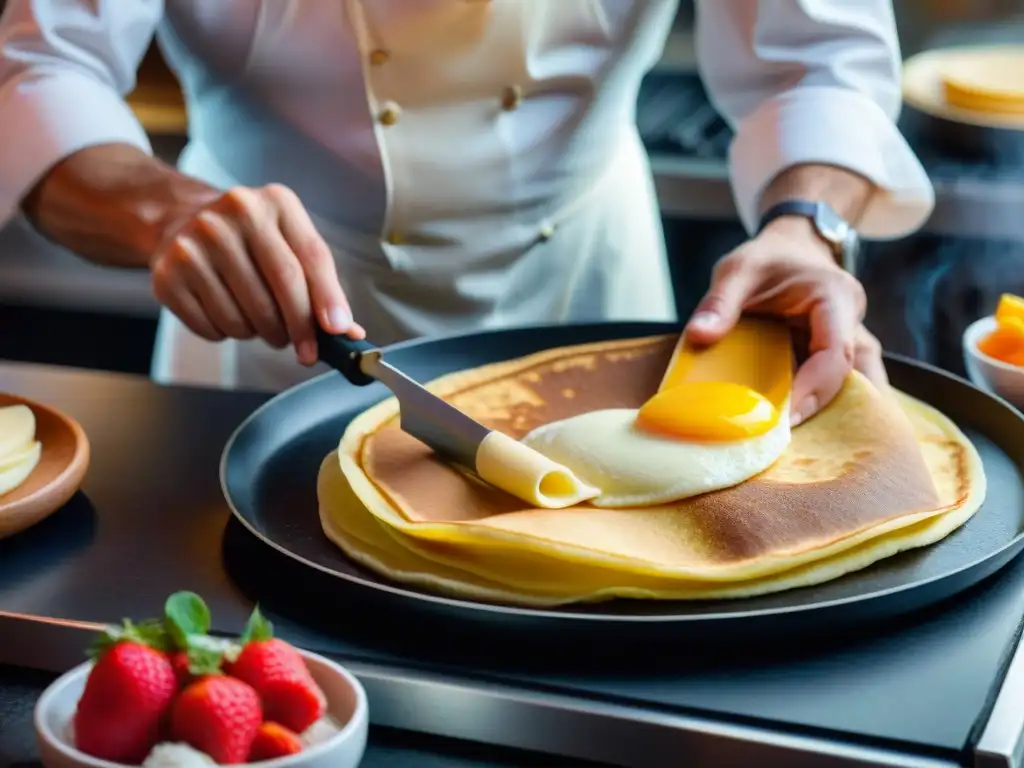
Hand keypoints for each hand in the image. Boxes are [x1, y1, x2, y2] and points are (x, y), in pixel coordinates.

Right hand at [150, 183, 364, 365]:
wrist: (179, 218)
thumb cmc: (249, 238)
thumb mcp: (289, 242)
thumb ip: (321, 284)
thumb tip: (349, 334)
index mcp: (275, 202)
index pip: (311, 256)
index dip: (328, 298)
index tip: (338, 331)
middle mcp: (234, 214)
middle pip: (282, 287)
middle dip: (299, 329)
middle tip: (305, 349)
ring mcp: (196, 242)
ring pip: (246, 317)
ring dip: (260, 333)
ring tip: (257, 317)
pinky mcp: (168, 274)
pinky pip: (213, 328)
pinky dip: (227, 333)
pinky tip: (225, 310)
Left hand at [684, 217, 873, 425]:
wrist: (792, 248)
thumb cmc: (768, 257)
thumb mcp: (738, 269)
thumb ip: (720, 301)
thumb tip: (699, 335)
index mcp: (834, 297)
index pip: (836, 352)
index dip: (814, 388)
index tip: (785, 416)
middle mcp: (852, 322)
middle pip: (853, 377)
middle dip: (826, 410)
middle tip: (787, 439)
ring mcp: (850, 340)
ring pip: (856, 385)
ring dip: (830, 413)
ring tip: (795, 442)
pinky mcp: (837, 355)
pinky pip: (837, 385)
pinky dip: (820, 405)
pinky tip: (794, 428)